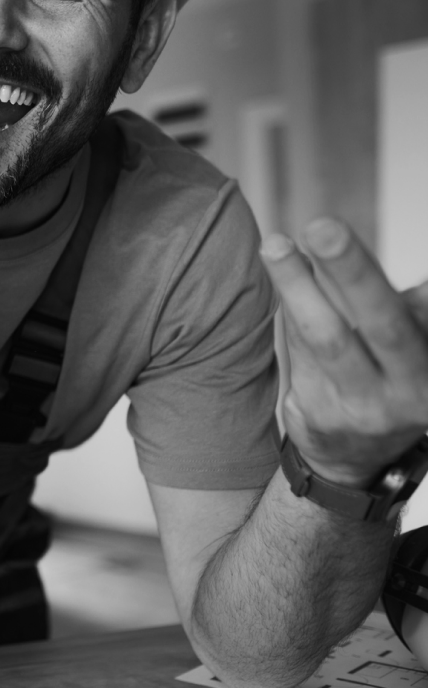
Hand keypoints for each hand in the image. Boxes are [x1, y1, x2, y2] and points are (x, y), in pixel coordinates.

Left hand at [261, 218, 427, 487]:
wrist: (353, 460)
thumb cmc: (387, 377)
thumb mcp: (410, 346)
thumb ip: (414, 307)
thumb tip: (392, 269)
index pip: (419, 311)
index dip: (378, 277)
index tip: (346, 234)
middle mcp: (411, 390)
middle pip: (382, 322)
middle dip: (353, 271)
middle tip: (323, 227)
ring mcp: (365, 407)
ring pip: (327, 338)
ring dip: (298, 286)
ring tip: (275, 245)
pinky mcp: (321, 415)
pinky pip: (300, 351)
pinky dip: (293, 309)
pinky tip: (281, 269)